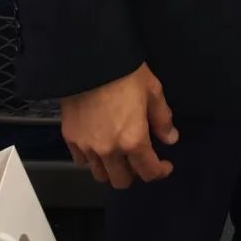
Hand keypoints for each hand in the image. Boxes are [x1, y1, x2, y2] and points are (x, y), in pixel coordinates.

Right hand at [62, 62, 178, 188]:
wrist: (89, 59)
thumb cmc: (125, 72)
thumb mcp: (153, 90)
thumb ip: (162, 118)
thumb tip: (170, 138)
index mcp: (133, 140)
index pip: (148, 172)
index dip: (160, 172)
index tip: (164, 166)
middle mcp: (109, 150)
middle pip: (122, 181)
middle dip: (135, 174)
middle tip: (140, 159)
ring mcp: (87, 146)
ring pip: (100, 175)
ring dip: (112, 169)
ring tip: (118, 154)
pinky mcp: (70, 138)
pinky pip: (81, 160)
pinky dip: (92, 159)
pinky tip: (99, 145)